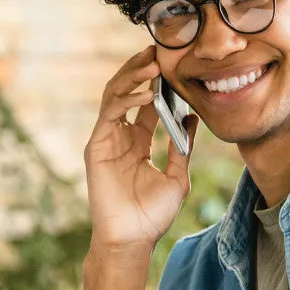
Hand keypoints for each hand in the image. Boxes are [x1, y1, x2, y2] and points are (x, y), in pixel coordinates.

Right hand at [83, 44, 197, 253]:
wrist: (133, 239)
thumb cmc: (153, 214)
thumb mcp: (177, 177)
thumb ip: (182, 147)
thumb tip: (193, 118)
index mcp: (138, 142)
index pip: (147, 104)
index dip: (159, 85)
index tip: (175, 66)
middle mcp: (120, 136)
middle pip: (128, 92)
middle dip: (142, 71)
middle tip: (159, 51)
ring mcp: (106, 139)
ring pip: (115, 96)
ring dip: (133, 77)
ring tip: (152, 63)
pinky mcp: (96, 145)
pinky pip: (111, 114)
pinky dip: (127, 100)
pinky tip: (145, 93)